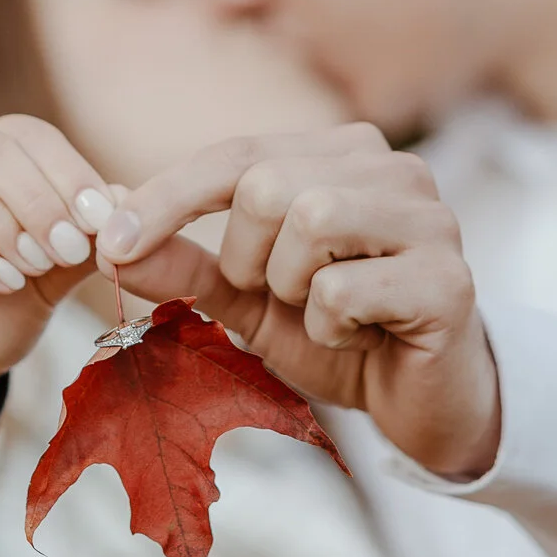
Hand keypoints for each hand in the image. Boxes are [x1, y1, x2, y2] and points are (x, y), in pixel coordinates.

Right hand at [0, 115, 114, 454]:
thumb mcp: (55, 271)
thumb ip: (85, 234)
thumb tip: (125, 198)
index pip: (24, 132)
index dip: (67, 169)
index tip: (103, 217)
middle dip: (37, 196)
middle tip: (69, 247)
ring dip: (1, 219)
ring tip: (34, 265)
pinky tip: (3, 282)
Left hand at [96, 123, 501, 480]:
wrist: (423, 403)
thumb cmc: (338, 334)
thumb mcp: (248, 300)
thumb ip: (187, 268)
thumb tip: (107, 246)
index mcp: (342, 154)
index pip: (236, 154)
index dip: (166, 197)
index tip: (108, 244)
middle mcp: (393, 168)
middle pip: (267, 184)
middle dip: (245, 257)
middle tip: (277, 296)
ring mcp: (430, 218)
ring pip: (310, 220)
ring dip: (290, 288)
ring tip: (325, 314)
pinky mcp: (449, 278)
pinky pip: (344, 289)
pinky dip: (331, 327)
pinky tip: (362, 337)